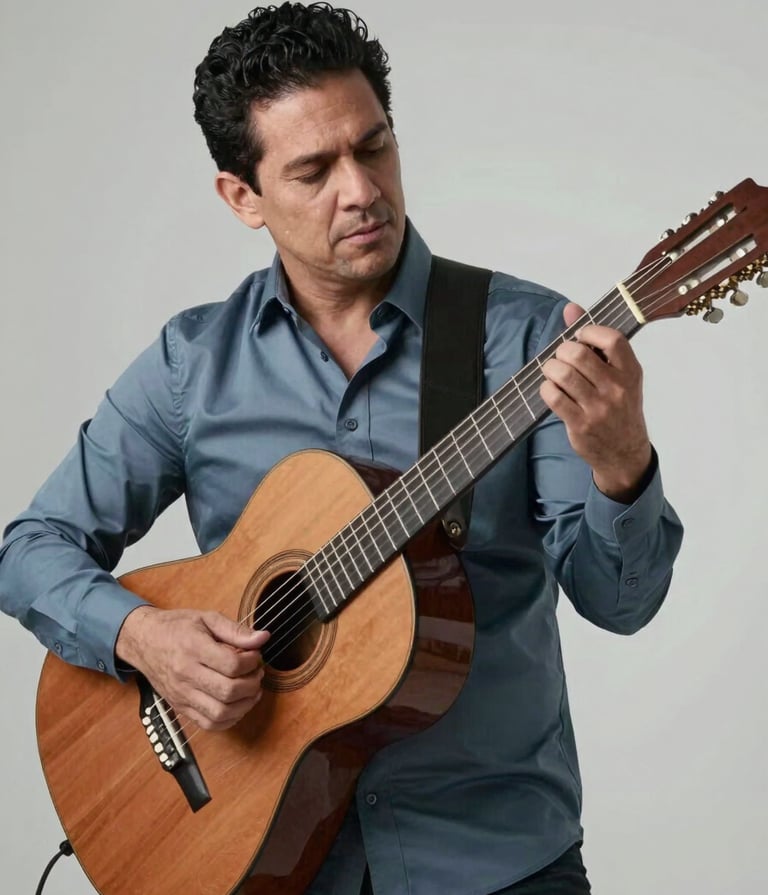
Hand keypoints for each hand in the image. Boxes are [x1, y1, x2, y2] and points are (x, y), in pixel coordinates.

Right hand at [116, 606, 268, 730]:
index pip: (232, 664)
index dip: (252, 661)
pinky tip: (237, 704)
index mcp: (193, 648)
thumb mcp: (206, 618)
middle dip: (252, 683)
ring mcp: (182, 695)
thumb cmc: (176, 627)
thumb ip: (235, 630)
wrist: (143, 641)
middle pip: (228, 691)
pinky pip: (209, 724)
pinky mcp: (180, 708)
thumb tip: (262, 638)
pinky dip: (229, 719)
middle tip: (256, 673)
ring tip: (251, 689)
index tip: (255, 655)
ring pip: (220, 713)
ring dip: (245, 704)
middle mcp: (186, 674)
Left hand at [539, 302, 652, 501]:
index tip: (580, 337)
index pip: (612, 339)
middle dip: (562, 351)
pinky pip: (553, 396)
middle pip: (578, 355)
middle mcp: (617, 389)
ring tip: (553, 372)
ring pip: (563, 374)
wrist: (625, 453)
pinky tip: (552, 390)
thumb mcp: (618, 375)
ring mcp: (598, 408)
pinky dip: (546, 388)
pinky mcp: (580, 424)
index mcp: (631, 372)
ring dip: (550, 369)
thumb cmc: (620, 408)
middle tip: (562, 358)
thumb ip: (595, 341)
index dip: (589, 331)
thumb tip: (570, 308)